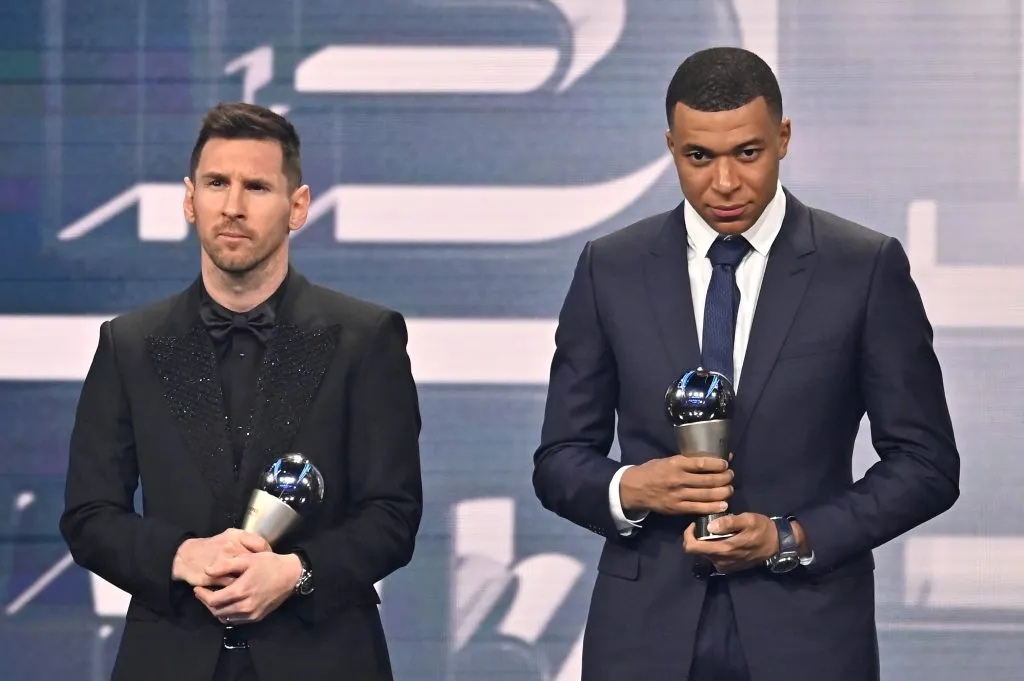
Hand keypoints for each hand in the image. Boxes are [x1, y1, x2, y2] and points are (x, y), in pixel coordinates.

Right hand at [171, 529, 270, 586]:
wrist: (186, 556)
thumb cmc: (213, 546)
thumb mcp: (231, 536)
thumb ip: (248, 540)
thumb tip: (265, 549)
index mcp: (237, 536)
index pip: (261, 545)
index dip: (268, 554)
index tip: (270, 562)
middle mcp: (231, 547)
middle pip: (254, 561)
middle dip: (261, 570)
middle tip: (264, 576)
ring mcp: (222, 563)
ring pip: (243, 575)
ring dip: (250, 582)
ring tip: (255, 586)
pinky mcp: (214, 577)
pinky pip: (231, 587)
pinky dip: (238, 591)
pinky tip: (242, 592)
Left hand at [194, 552, 302, 624]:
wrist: (291, 576)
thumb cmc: (269, 564)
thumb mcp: (247, 559)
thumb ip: (225, 565)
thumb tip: (206, 571)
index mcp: (240, 591)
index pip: (213, 600)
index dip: (202, 595)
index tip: (197, 588)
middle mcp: (244, 606)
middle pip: (217, 611)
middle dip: (206, 603)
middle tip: (203, 593)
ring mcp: (251, 614)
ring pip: (225, 618)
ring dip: (216, 610)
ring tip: (213, 599)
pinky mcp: (257, 617)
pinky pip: (236, 621)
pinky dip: (227, 615)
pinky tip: (227, 604)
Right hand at [619, 454, 733, 515]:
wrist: (635, 489)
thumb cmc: (653, 471)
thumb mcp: (668, 460)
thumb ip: (686, 461)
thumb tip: (710, 458)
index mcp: (675, 464)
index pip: (701, 463)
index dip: (717, 464)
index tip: (726, 463)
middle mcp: (678, 479)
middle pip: (708, 480)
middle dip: (724, 478)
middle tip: (731, 476)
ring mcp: (678, 495)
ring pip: (707, 494)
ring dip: (722, 492)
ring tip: (730, 489)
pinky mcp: (678, 508)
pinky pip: (699, 508)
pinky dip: (714, 506)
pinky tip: (723, 504)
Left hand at [682, 513, 777, 573]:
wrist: (777, 545)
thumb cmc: (762, 530)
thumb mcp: (748, 520)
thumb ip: (729, 522)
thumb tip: (710, 526)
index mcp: (723, 549)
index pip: (692, 547)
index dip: (688, 535)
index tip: (694, 524)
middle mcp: (720, 561)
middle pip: (696, 551)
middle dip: (697, 537)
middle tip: (707, 525)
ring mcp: (725, 566)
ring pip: (705, 554)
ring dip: (706, 542)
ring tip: (717, 531)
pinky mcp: (729, 568)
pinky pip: (714, 558)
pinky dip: (714, 548)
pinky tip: (724, 539)